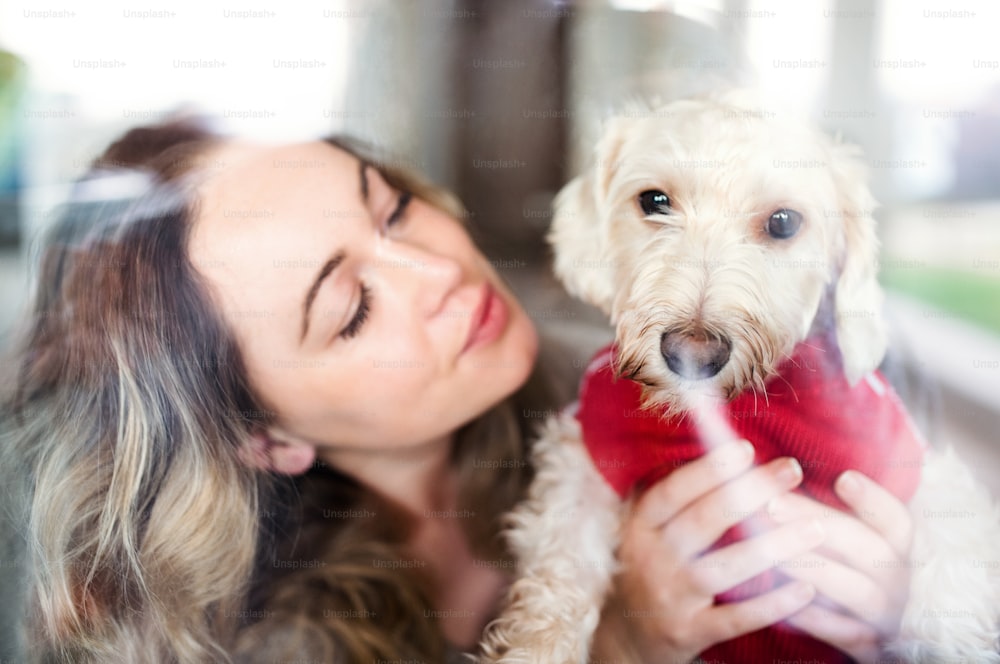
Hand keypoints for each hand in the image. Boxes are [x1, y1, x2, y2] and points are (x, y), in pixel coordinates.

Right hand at [603, 440, 826, 662]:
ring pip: (724, 567)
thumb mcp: (645, 533)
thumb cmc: (647, 571)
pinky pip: (736, 618)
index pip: (673, 492)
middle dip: (751, 492)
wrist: (624, 639)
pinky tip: (805, 588)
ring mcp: (669, 598)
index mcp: (640, 527)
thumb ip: (674, 502)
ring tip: (816, 528)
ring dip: (773, 546)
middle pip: (703, 521)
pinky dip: (772, 604)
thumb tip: (717, 447)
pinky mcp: (687, 633)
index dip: (709, 470)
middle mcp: (650, 559)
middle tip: (792, 469)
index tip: (747, 448)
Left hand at [766, 470, 913, 662]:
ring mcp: (884, 613)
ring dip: (810, 567)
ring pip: (852, 589)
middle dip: (816, 522)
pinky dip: (813, 619)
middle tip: (771, 503)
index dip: (873, 500)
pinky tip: (780, 603)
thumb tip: (777, 465)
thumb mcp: (857, 538)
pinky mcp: (868, 646)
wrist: (882, 633)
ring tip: (769, 549)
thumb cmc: (856, 568)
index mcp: (898, 547)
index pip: (896, 520)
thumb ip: (828, 509)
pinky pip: (842, 634)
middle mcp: (897, 578)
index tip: (843, 477)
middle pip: (865, 547)